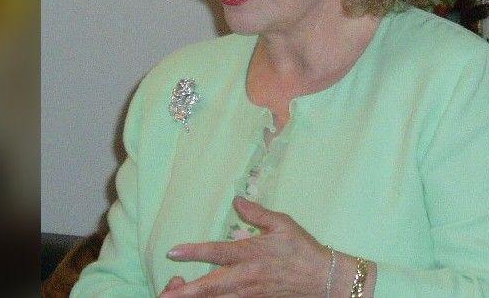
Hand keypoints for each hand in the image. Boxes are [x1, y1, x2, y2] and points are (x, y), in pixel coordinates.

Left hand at [160, 196, 330, 296]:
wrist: (323, 279)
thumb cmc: (302, 249)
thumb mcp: (282, 223)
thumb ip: (256, 213)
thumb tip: (237, 200)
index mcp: (251, 253)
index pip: (217, 252)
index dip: (193, 252)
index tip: (173, 252)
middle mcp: (247, 276)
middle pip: (210, 286)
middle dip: (186, 291)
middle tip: (165, 293)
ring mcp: (250, 294)